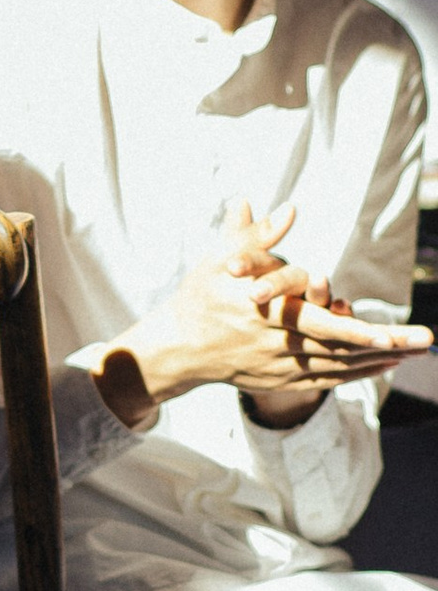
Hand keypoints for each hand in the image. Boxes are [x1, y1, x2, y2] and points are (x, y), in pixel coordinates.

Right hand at [95, 200, 430, 428]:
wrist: (177, 349)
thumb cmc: (199, 297)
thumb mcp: (219, 261)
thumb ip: (257, 235)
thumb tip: (289, 210)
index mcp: (267, 316)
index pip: (320, 326)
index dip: (357, 330)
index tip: (388, 333)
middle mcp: (279, 347)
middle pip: (343, 349)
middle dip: (388, 345)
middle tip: (426, 339)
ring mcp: (283, 369)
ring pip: (341, 367)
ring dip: (382, 360)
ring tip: (417, 350)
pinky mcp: (284, 380)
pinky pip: (330, 379)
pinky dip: (360, 372)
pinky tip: (385, 363)